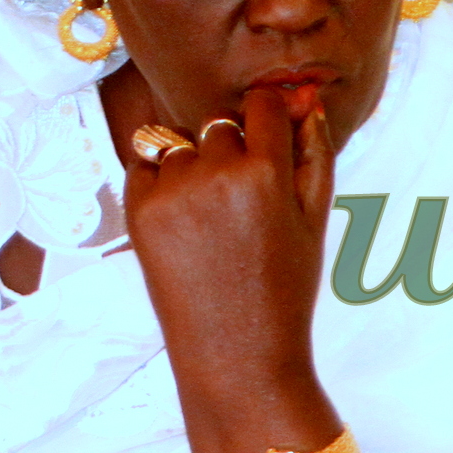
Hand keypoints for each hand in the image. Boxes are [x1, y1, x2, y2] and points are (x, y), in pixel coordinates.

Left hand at [121, 85, 334, 385]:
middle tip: (247, 198)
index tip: (274, 130)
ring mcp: (171, 191)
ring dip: (195, 164)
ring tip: (213, 216)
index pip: (262, 103)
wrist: (235, 351)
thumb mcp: (316, 219)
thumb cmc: (285, 289)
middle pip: (221, 124)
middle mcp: (214, 173)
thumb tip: (304, 100)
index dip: (270, 113)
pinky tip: (185, 218)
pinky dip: (161, 180)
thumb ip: (315, 152)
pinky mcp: (137, 211)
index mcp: (266, 172)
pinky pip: (145, 166)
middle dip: (234, 148)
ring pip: (182, 145)